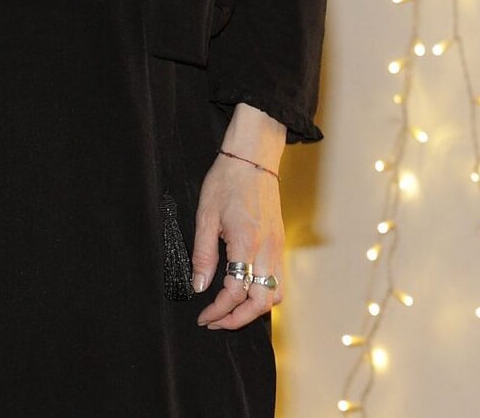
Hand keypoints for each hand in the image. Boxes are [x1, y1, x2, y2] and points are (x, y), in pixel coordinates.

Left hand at [188, 151, 284, 329]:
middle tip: (215, 321)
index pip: (236, 292)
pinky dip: (263, 294)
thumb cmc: (227, 181)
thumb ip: (203, 255)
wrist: (253, 158)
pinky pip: (278, 280)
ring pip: (275, 295)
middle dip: (238, 319)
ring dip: (254, 309)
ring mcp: (278, 247)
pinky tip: (245, 292)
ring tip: (230, 311)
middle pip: (261, 302)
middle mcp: (268, 249)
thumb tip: (199, 286)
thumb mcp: (205, 216)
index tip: (203, 316)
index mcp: (247, 242)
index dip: (218, 310)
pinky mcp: (280, 243)